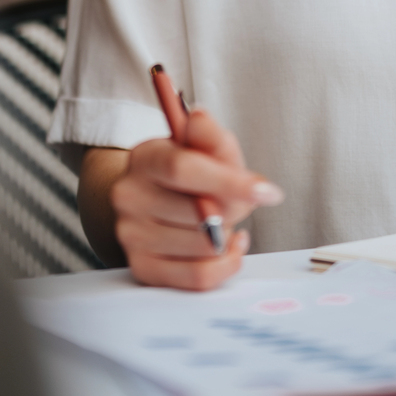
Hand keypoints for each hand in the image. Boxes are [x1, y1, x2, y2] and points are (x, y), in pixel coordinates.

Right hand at [96, 110, 283, 289]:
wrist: (156, 198)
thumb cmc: (188, 172)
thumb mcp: (204, 146)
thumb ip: (209, 134)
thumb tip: (200, 118)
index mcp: (144, 157)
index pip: (182, 169)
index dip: (228, 182)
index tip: (266, 192)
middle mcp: (129, 196)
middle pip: (199, 213)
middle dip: (232, 209)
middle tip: (233, 201)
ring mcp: (131, 234)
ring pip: (204, 247)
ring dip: (227, 236)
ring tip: (220, 221)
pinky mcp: (142, 267)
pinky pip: (198, 277)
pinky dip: (225, 265)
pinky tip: (228, 246)